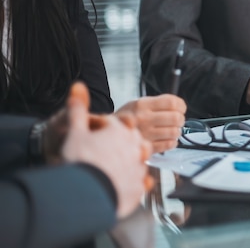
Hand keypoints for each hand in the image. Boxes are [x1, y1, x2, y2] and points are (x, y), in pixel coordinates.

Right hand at [61, 85, 150, 218]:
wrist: (83, 194)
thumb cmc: (79, 161)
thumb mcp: (74, 130)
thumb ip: (78, 108)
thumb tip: (78, 86)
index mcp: (123, 129)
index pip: (122, 122)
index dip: (109, 127)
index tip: (99, 133)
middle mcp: (136, 145)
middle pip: (135, 138)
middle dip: (123, 140)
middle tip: (106, 149)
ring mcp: (140, 166)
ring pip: (142, 157)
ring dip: (132, 158)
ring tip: (115, 164)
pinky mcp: (140, 187)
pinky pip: (144, 179)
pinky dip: (137, 179)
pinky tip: (125, 179)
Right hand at [116, 95, 186, 153]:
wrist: (111, 133)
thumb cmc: (129, 117)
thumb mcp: (138, 103)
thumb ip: (158, 102)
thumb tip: (179, 105)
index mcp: (142, 105)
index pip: (172, 102)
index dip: (181, 105)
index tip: (181, 108)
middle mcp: (143, 119)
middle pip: (175, 117)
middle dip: (180, 119)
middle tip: (177, 120)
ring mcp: (145, 134)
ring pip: (174, 132)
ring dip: (177, 131)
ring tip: (172, 130)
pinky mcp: (147, 148)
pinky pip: (169, 144)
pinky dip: (172, 142)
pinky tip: (167, 139)